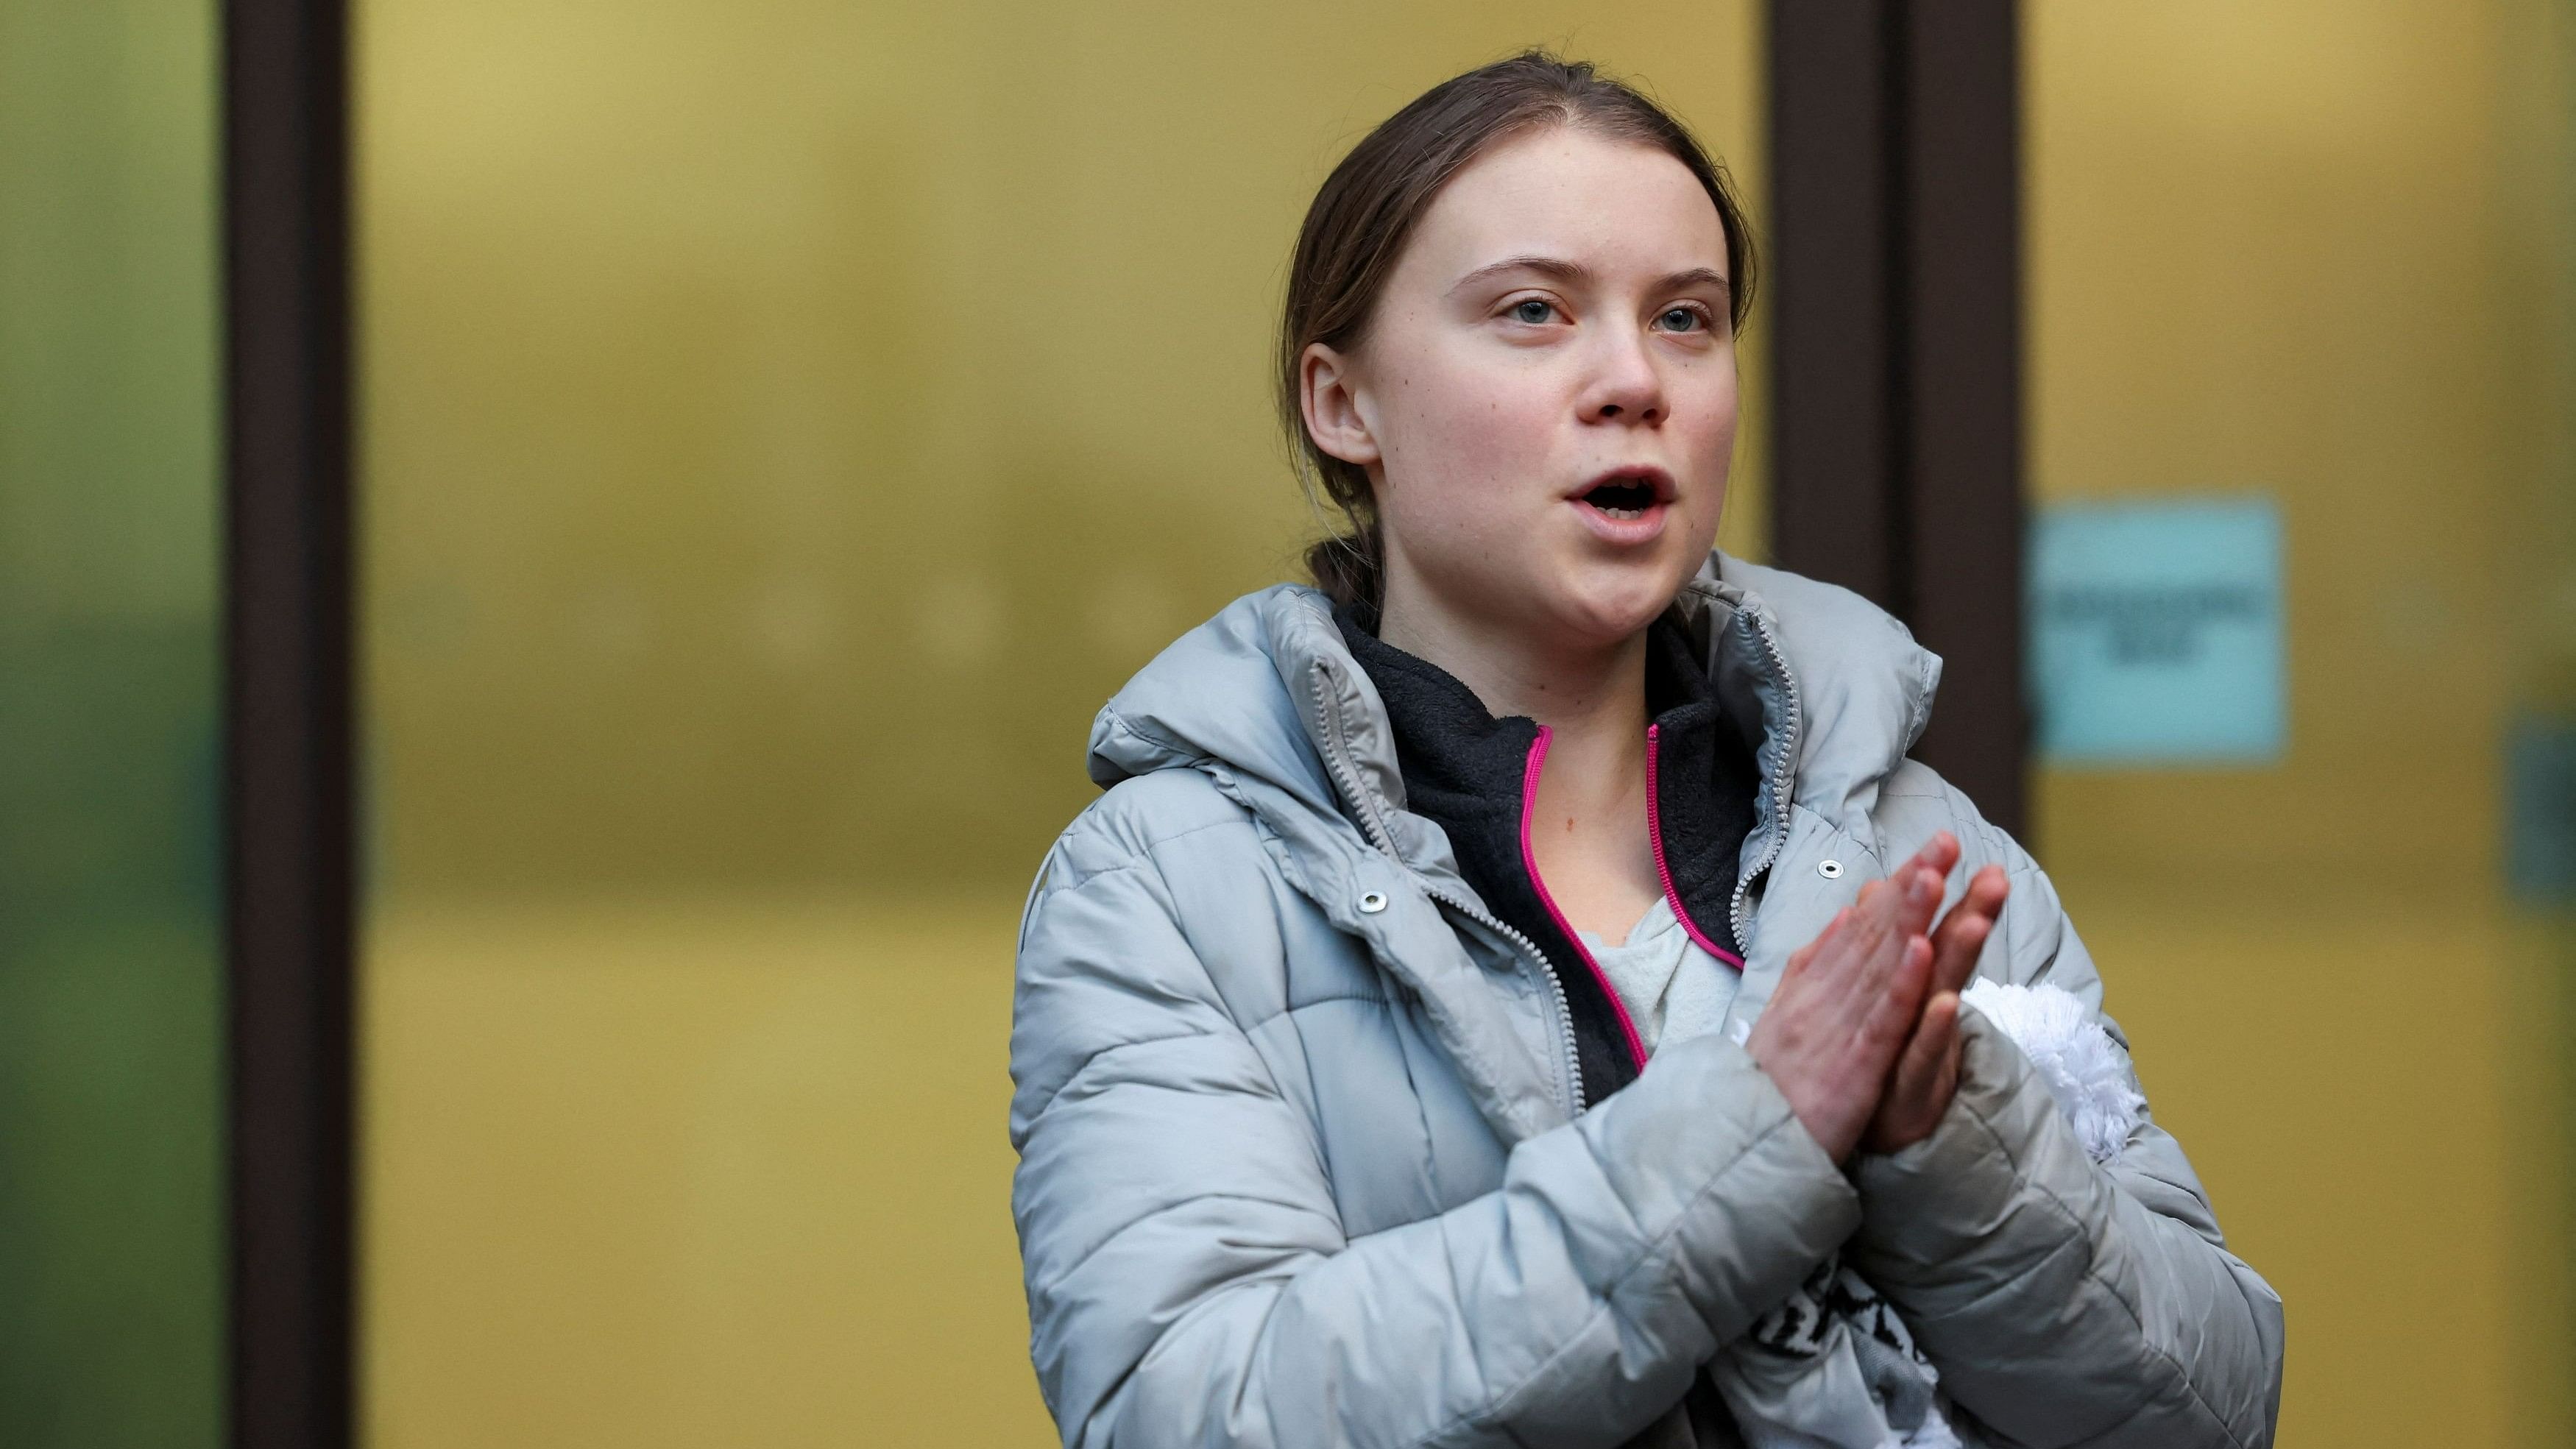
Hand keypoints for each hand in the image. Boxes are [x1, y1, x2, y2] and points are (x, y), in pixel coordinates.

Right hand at [1745, 836, 1952, 1160]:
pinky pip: (1881, 1021)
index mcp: (1812, 988)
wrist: (1737, 1145)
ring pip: (1880, 966)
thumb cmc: (1766, 1088)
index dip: (1898, 888)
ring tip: (1937, 874)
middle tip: (1946, 840)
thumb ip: (1812, 969)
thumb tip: (1838, 920)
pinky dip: (1901, 985)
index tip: (1931, 852)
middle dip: (1912, 885)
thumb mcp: (1785, 1018)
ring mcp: (1838, 1030)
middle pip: (1875, 935)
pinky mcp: (1852, 1067)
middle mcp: (1824, 998)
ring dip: (1909, 917)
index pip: (1861, 930)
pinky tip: (1923, 951)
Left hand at [1860, 857, 2011, 1153]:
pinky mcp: (1913, 1088)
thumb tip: (1876, 889)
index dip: (1936, 888)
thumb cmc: (1877, 1060)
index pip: (1926, 928)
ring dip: (1961, 957)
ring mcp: (1921, 1049)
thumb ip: (1880, 945)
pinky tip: (1943, 1002)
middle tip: (1996, 874)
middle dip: (1972, 912)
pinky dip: (1933, 1029)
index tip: (1949, 842)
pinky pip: (1924, 1056)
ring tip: (1978, 919)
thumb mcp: (1878, 998)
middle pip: (1950, 956)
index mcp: (1910, 987)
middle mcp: (1923, 1012)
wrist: (1871, 1135)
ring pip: (1944, 996)